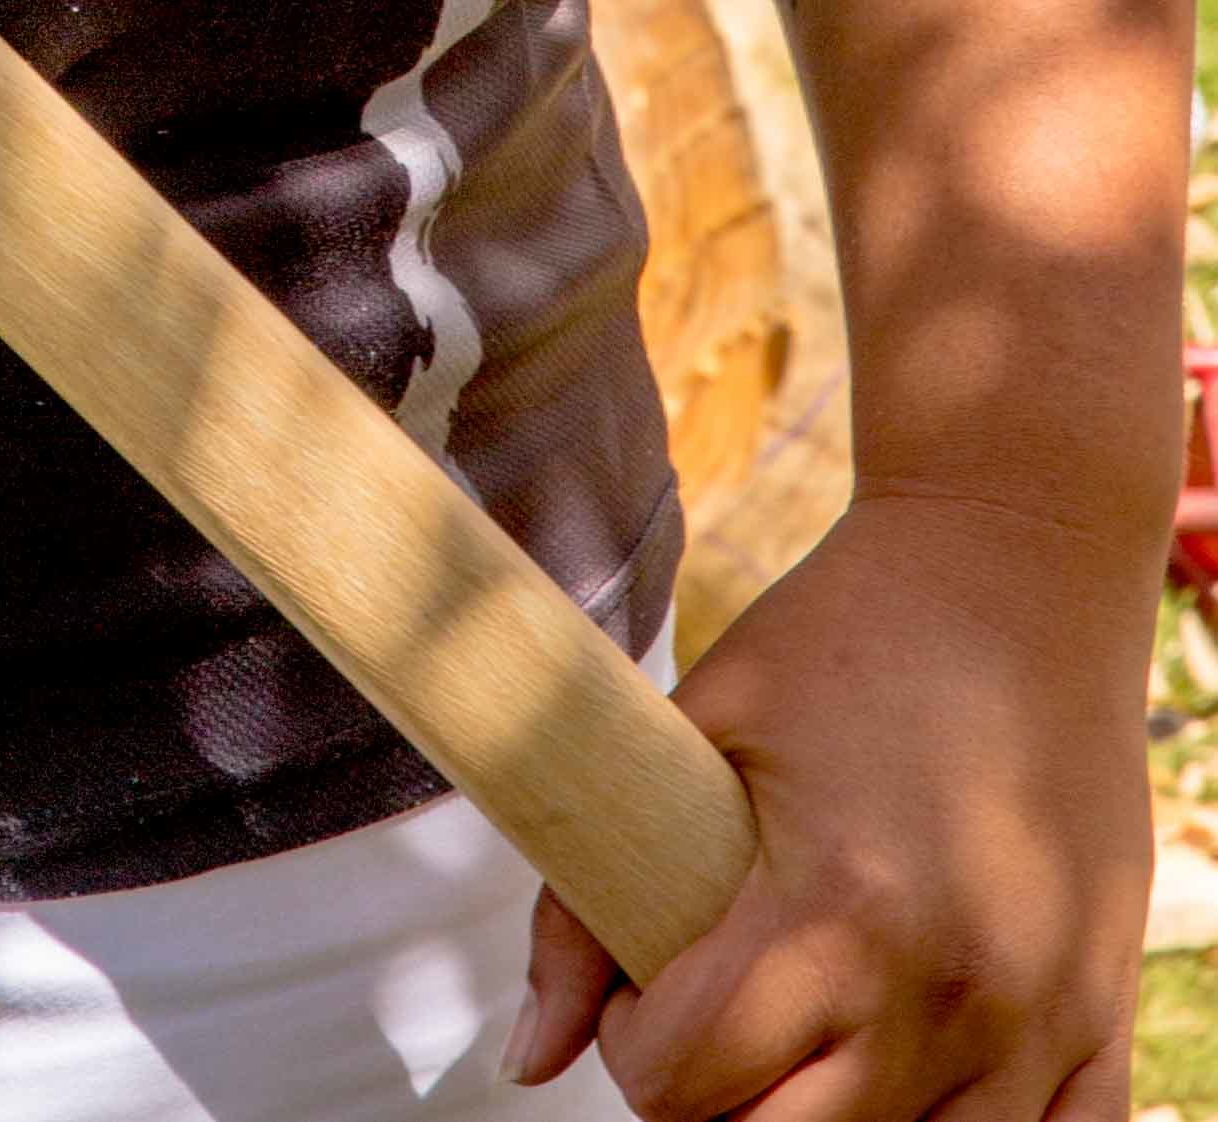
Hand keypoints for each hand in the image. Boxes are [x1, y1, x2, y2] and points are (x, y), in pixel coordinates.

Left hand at [516, 493, 1153, 1121]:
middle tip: (722, 1012)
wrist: (1016, 566)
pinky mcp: (1102, 1019)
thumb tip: (531, 1055)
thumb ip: (588, 899)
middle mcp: (949, 990)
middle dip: (723, 1099)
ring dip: (836, 1115)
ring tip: (815, 1019)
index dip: (635, 1045)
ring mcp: (1040, 1020)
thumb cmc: (850, 630)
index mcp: (840, 909)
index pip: (685, 1083)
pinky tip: (917, 1063)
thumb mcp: (699, 727)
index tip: (644, 988)